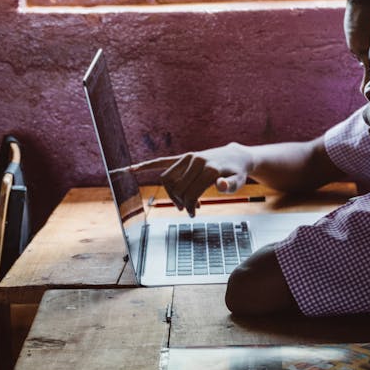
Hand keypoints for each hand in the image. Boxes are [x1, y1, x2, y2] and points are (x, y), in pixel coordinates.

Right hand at [134, 143, 250, 216]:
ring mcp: (188, 157)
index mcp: (208, 168)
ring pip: (167, 179)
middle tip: (191, 210)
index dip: (189, 206)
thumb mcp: (238, 182)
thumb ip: (229, 186)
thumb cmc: (237, 173)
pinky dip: (147, 165)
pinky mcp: (184, 157)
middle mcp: (196, 160)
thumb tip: (219, 185)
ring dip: (172, 193)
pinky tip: (131, 169)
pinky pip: (162, 161)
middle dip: (180, 201)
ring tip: (185, 201)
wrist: (236, 156)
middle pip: (177, 187)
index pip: (190, 192)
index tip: (193, 213)